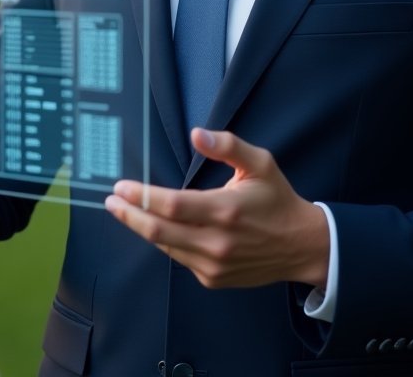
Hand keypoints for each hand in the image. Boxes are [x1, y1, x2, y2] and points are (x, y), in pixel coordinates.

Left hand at [105, 128, 329, 289]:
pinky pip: (179, 258)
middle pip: (158, 231)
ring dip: (142, 228)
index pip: (171, 206)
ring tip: (125, 211)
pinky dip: (164, 242)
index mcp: (225, 210)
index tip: (121, 187)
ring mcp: (213, 265)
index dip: (142, 196)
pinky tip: (156, 227)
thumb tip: (197, 134)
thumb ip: (228, 146)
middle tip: (112, 201)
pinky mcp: (212, 279)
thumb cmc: (277, 199)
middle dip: (129, 215)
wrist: (301, 246)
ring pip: (165, 247)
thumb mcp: (260, 163)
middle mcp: (216, 242)